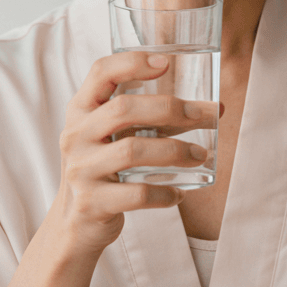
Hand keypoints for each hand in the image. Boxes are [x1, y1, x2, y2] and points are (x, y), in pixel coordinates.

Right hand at [52, 52, 212, 255]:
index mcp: (81, 111)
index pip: (100, 73)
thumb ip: (147, 118)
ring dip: (174, 151)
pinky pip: (135, 194)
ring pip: (132, 151)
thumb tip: (212, 108)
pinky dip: (163, 193)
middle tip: (206, 115)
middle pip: (123, 109)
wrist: (74, 224)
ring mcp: (81, 170)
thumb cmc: (106, 169)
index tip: (166, 62)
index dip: (132, 62)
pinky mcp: (91, 203)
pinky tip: (179, 193)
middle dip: (170, 109)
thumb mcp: (111, 136)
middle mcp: (75, 135)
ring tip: (200, 155)